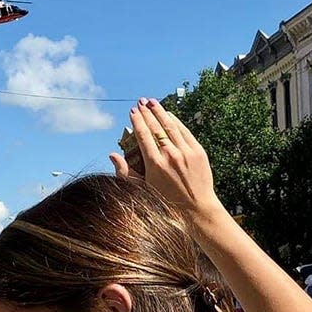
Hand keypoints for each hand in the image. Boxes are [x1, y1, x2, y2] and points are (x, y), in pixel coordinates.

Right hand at [110, 97, 220, 215]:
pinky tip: (170, 115)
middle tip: (141, 102)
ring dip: (161, 112)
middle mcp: (170, 156)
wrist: (196, 209)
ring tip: (153, 102)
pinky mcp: (198, 152)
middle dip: (147, 112)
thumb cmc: (166, 202)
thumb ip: (125, 172)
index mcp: (154, 165)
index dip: (137, 121)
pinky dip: (176, 121)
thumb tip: (112, 155)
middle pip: (156, 127)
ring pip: (171, 126)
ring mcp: (186, 153)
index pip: (143, 135)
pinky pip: (185, 132)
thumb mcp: (142, 189)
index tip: (133, 111)